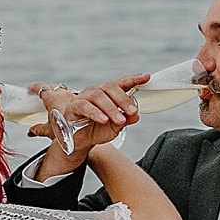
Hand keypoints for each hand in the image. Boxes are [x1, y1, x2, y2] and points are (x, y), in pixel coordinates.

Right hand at [28, 76, 149, 170]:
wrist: (80, 142)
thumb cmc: (97, 130)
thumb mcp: (116, 127)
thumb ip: (126, 120)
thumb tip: (136, 116)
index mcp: (109, 94)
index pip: (122, 83)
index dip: (134, 79)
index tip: (146, 77)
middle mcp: (97, 91)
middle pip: (111, 88)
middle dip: (123, 99)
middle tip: (133, 111)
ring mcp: (84, 97)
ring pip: (98, 96)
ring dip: (111, 108)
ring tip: (120, 120)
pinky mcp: (74, 107)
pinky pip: (85, 106)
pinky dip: (95, 113)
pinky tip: (103, 119)